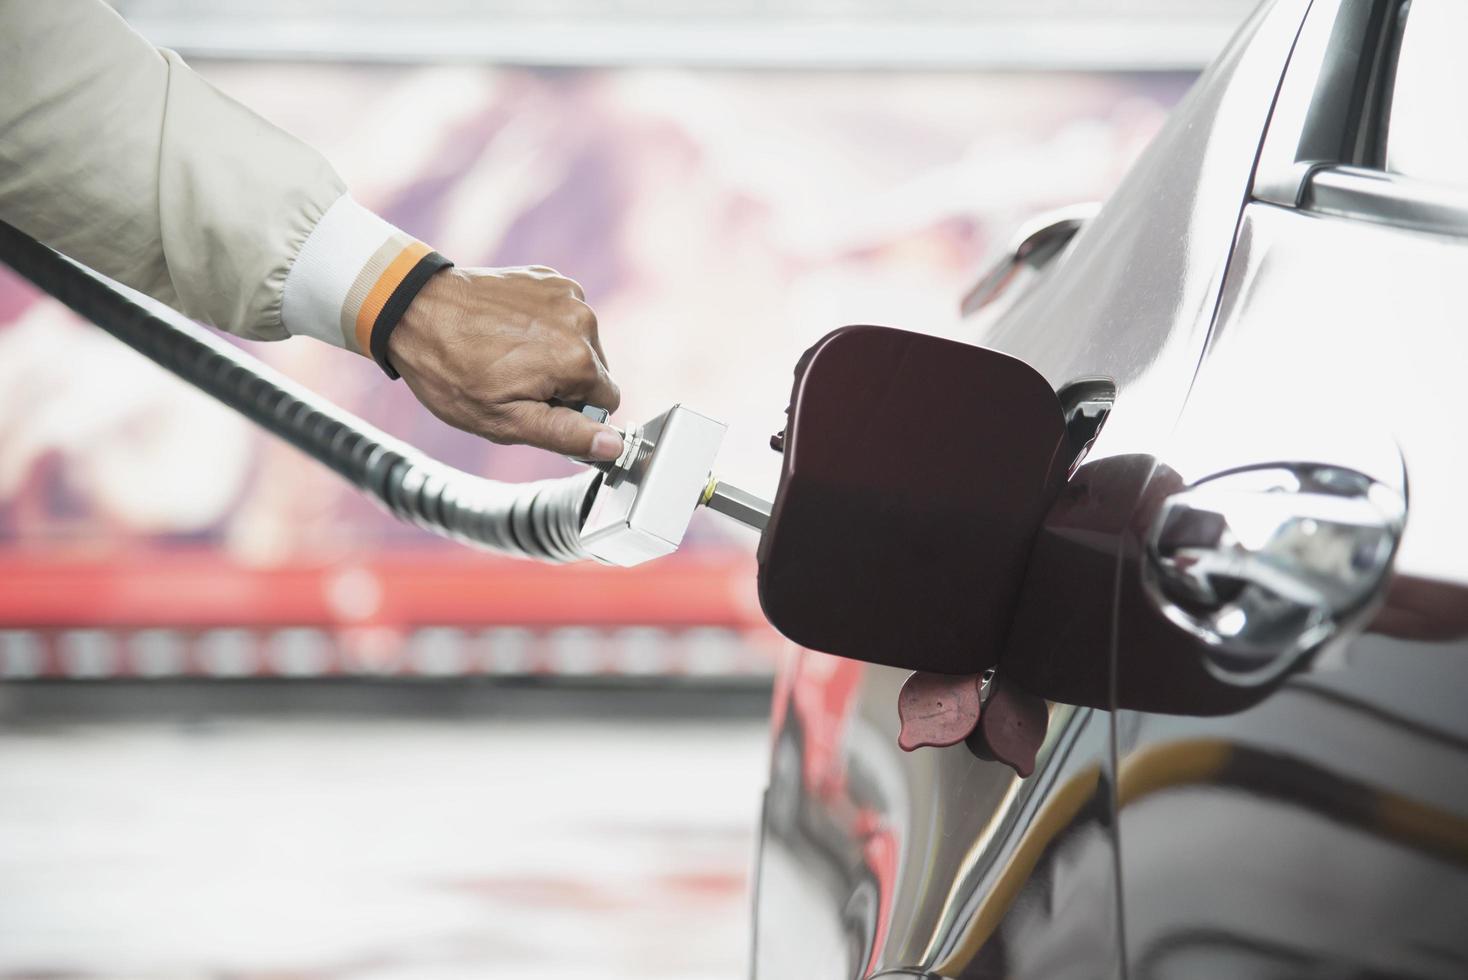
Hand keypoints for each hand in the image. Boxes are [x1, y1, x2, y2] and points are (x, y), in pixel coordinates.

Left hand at [388, 265, 623, 460]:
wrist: (414, 311)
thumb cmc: (453, 373)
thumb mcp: (507, 421)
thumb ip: (567, 435)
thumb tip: (614, 447)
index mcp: (578, 360)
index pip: (608, 402)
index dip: (575, 413)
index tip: (537, 406)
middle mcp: (582, 321)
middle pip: (596, 370)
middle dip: (565, 382)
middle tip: (516, 382)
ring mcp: (565, 293)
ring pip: (581, 342)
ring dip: (555, 352)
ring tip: (509, 355)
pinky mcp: (548, 278)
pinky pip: (563, 314)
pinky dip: (544, 325)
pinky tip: (509, 330)